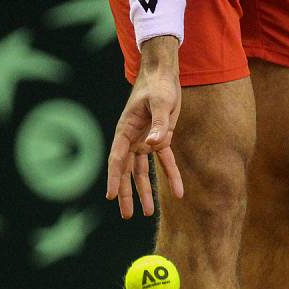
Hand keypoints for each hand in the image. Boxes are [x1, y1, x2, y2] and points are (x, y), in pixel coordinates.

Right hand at [106, 37, 183, 218]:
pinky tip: (179, 192)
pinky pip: (164, 162)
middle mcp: (132, 138)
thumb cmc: (158, 85)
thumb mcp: (161, 103)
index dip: (113, 178)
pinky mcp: (160, 138)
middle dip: (126, 193)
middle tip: (127, 215)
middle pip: (126, 171)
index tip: (109, 196)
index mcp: (126, 130)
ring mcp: (145, 139)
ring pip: (141, 171)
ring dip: (145, 191)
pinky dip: (171, 176)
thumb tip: (155, 145)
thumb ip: (160, 124)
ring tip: (148, 212)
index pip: (117, 159)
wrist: (164, 72)